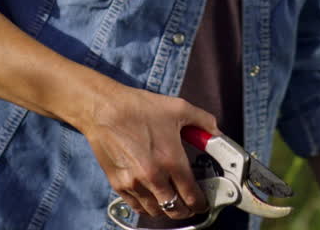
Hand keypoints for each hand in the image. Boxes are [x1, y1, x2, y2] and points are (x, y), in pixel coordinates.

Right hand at [80, 86, 217, 221]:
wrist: (104, 109)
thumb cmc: (138, 108)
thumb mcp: (178, 108)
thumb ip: (203, 121)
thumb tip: (215, 132)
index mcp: (172, 160)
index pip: (192, 195)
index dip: (201, 203)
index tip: (202, 202)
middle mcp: (154, 176)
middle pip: (175, 210)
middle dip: (186, 210)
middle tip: (190, 205)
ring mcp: (134, 183)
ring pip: (156, 211)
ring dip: (166, 209)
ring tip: (171, 201)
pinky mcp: (118, 184)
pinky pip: (136, 206)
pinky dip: (147, 206)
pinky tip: (152, 198)